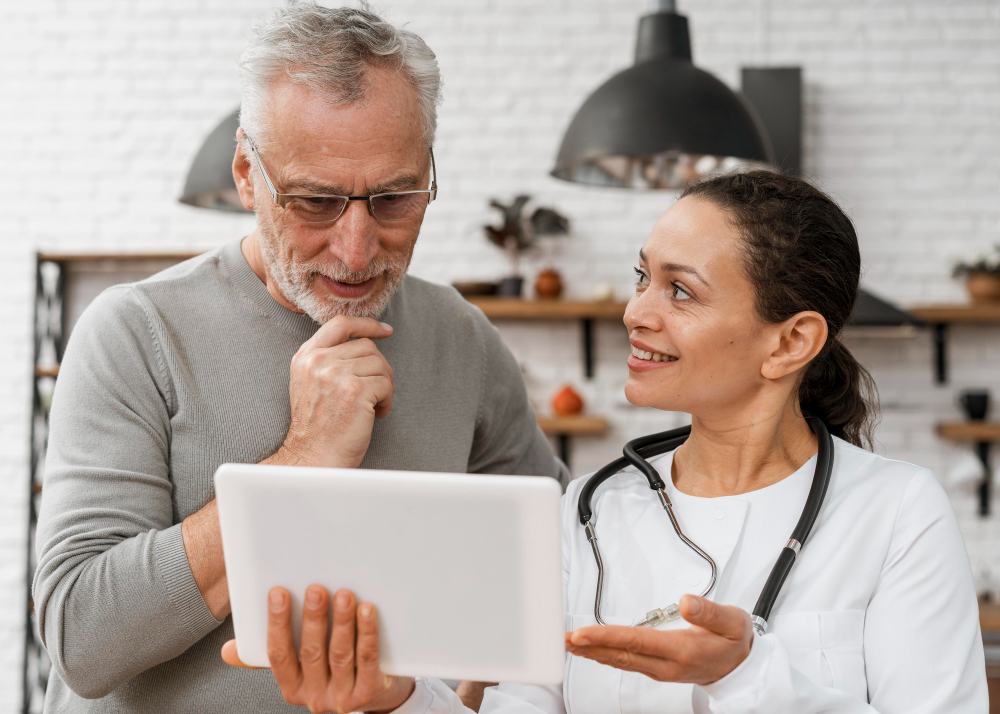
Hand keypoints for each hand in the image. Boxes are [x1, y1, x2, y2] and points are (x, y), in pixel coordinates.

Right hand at [222, 586, 414, 713]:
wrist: (375, 693)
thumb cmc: (329, 670)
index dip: (277, 623)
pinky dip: (367, 633)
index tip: (278, 592)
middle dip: (313, 619)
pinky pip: (368, 660)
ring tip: (344, 594)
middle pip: (311, 653)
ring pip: (340, 655)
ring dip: (342, 622)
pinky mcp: (369, 692)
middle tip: (316, 589)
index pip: (278, 654)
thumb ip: (268, 654)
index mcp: (292, 686)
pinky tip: (367, 611)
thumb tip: (228, 650)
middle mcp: (314, 696)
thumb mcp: (298, 666)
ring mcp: (342, 697)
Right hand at [277, 316, 394, 468]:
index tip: (385, 331)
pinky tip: (377, 414)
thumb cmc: (318, 426)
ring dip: (384, 386)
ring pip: (380, 364)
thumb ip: (328, 359)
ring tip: (374, 406)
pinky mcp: (355, 391)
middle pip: (367, 346)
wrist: (313, 457)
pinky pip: (386, 384)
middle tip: (376, 391)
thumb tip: (366, 342)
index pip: (340, 324)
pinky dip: (387, 400)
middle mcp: (318, 361)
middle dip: (379, 368)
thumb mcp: (310, 382)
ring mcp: (336, 375)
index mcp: (306, 356)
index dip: (367, 324)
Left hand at [565, 594, 752, 684]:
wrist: (741, 667)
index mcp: (681, 651)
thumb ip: (709, 611)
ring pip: (620, 661)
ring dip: (592, 653)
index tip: (583, 634)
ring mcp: (659, 669)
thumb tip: (687, 601)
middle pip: (621, 655)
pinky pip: (625, 662)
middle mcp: (666, 665)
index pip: (636, 642)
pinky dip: (604, 655)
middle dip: (590, 647)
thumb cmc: (733, 641)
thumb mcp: (731, 621)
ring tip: (568, 644)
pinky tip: (590, 650)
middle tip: (563, 639)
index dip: (607, 637)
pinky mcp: (656, 668)